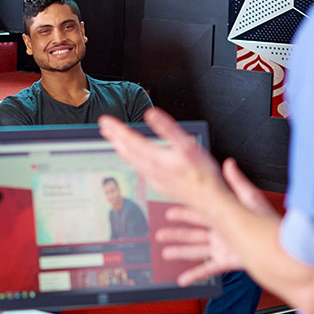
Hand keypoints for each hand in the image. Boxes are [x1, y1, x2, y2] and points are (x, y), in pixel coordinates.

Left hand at [99, 108, 226, 215]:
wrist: (209, 200)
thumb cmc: (201, 173)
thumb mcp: (186, 145)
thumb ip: (167, 128)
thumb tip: (151, 113)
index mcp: (155, 157)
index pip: (130, 139)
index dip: (117, 129)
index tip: (105, 120)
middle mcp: (151, 169)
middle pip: (127, 151)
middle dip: (114, 137)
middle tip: (103, 127)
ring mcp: (154, 178)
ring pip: (132, 162)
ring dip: (121, 149)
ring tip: (114, 141)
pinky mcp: (160, 185)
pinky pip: (141, 171)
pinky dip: (133, 162)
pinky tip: (135, 161)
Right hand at [158, 158, 280, 284]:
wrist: (281, 251)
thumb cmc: (270, 224)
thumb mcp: (251, 199)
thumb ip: (237, 182)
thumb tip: (229, 163)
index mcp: (225, 215)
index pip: (198, 212)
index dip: (182, 212)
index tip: (168, 211)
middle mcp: (222, 232)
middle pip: (193, 232)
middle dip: (175, 232)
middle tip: (159, 233)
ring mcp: (223, 248)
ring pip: (196, 250)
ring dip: (180, 251)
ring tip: (165, 253)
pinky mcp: (227, 262)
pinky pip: (207, 269)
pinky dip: (194, 275)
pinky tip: (182, 280)